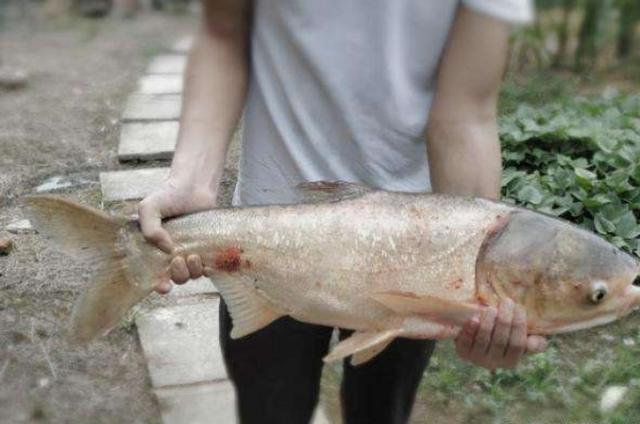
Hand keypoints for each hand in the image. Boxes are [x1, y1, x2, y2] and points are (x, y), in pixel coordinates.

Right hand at [138, 178, 215, 293]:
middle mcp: (171, 254)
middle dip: (178, 274)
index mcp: (154, 248)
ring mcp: (190, 252)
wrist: (195, 185)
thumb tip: (166, 249)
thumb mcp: (150, 207)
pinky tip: (207, 259)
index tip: (164, 286)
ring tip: (194, 255)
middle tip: (178, 259)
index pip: (154, 275)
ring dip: (193, 270)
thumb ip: (149, 228)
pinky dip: (208, 267)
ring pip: (192, 274)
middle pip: (176, 278)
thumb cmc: (170, 194)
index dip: (158, 285)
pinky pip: (208, 267)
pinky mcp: (207, 249)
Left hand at [455, 299, 546, 369]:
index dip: (519, 326)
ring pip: (484, 340)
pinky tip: (473, 319)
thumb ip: (532, 342)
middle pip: (500, 341)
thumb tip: (535, 343)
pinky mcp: (462, 352)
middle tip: (506, 301)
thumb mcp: (519, 338)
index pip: (517, 344)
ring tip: (491, 308)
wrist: (474, 337)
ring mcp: (477, 358)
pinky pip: (465, 343)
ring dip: (488, 323)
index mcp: (511, 361)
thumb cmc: (502, 334)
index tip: (519, 307)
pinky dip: (470, 331)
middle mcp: (494, 363)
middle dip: (504, 320)